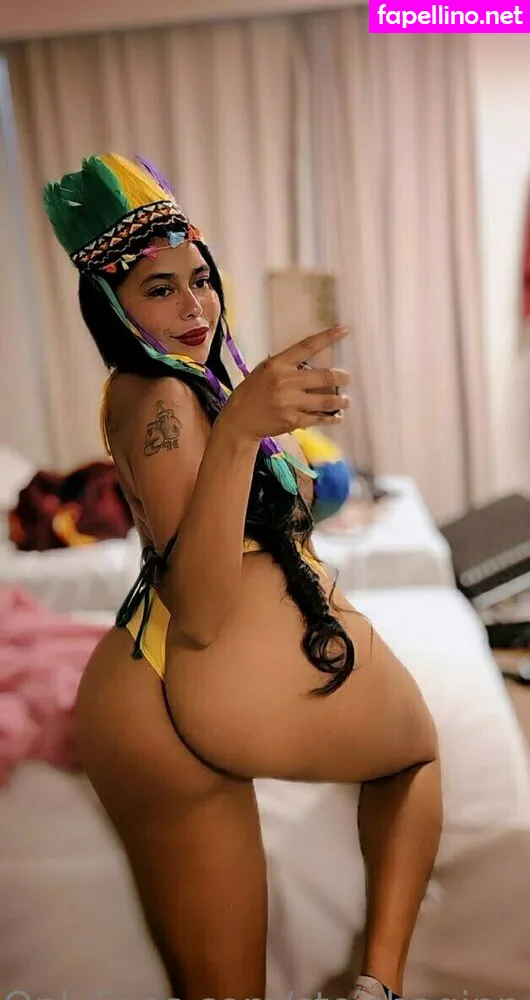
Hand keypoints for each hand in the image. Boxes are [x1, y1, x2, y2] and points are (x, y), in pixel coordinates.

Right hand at [220, 326, 350, 441]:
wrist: (240, 421)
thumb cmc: (251, 393)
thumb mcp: (264, 371)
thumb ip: (285, 366)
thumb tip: (310, 362)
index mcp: (278, 364)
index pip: (307, 347)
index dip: (327, 337)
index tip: (344, 330)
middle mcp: (286, 381)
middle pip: (324, 376)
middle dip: (342, 377)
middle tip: (347, 378)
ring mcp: (290, 402)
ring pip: (326, 400)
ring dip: (340, 400)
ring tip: (346, 400)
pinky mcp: (293, 421)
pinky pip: (318, 418)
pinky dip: (331, 418)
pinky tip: (338, 417)